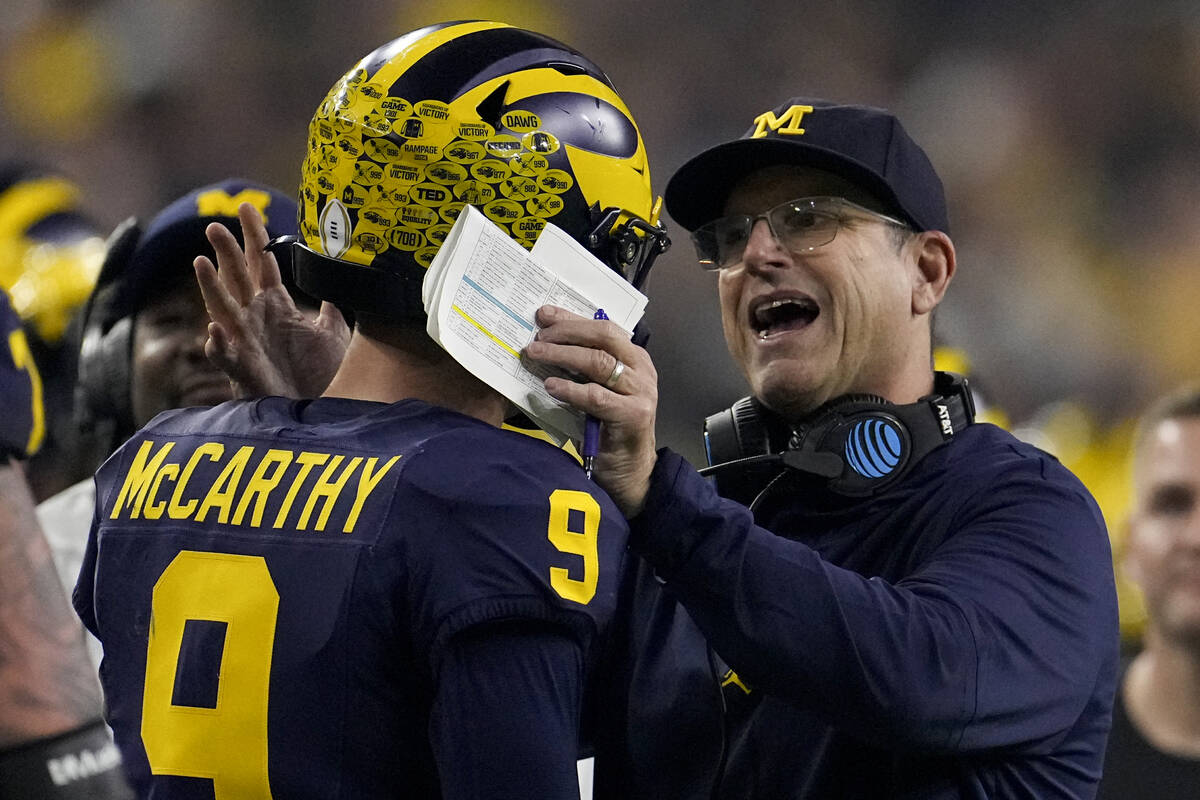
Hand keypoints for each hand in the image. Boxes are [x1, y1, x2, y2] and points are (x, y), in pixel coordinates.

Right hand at [194, 203, 349, 397]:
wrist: (315, 410)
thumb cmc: (319, 374)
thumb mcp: (333, 334)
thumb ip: (331, 308)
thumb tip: (336, 282)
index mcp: (276, 305)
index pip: (261, 262)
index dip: (254, 235)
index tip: (246, 207)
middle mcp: (255, 318)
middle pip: (236, 277)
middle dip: (226, 252)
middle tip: (215, 226)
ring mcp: (245, 341)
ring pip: (221, 308)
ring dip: (210, 287)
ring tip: (200, 263)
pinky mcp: (242, 369)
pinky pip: (224, 355)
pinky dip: (217, 343)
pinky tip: (213, 329)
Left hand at [523, 305, 657, 516]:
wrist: (630, 470)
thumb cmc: (608, 429)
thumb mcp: (597, 390)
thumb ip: (581, 368)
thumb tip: (545, 344)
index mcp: (634, 358)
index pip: (602, 327)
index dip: (571, 319)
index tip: (543, 314)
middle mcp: (641, 370)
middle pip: (602, 337)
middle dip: (566, 332)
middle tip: (537, 337)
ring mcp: (640, 392)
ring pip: (598, 362)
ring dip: (562, 356)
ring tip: (535, 354)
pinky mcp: (633, 415)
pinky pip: (596, 396)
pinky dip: (570, 389)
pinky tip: (550, 386)